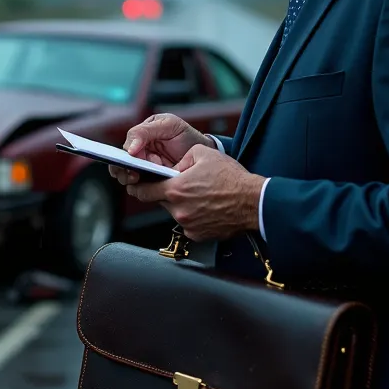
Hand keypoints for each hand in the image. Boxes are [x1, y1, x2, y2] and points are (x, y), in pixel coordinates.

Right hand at [107, 114, 214, 185]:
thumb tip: (130, 149)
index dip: (126, 156)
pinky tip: (153, 186)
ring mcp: (146, 168)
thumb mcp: (168, 125)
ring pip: (129, 178)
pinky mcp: (153, 182)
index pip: (125, 148)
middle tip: (134, 176)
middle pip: (121, 165)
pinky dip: (145, 189)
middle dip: (124, 171)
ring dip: (133, 181)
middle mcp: (140, 153)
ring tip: (143, 180)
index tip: (133, 160)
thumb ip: (145, 132)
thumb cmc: (187, 136)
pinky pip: (143, 188)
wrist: (206, 154)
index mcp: (141, 136)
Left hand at [126, 143, 264, 241]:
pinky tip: (207, 207)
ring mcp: (188, 224)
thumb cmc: (232, 179)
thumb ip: (182, 159)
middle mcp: (178, 210)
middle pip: (160, 201)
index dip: (137, 187)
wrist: (253, 202)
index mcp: (176, 189)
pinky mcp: (198, 234)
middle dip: (166, 193)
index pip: (143, 191)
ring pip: (175, 212)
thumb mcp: (203, 154)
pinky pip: (188, 224)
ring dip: (182, 204)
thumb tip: (172, 167)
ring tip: (201, 195)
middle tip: (183, 186)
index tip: (135, 185)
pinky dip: (193, 216)